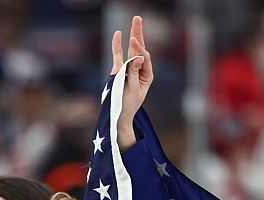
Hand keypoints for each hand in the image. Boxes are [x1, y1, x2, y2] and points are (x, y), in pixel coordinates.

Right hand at [110, 16, 153, 150]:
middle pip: (140, 48)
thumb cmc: (127, 106)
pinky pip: (118, 56)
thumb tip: (137, 57)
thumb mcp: (132, 90)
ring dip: (133, 36)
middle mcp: (139, 70)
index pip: (143, 58)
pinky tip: (118, 35)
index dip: (138, 49)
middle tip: (137, 18)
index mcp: (146, 75)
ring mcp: (129, 70)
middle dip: (139, 34)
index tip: (134, 41)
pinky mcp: (118, 72)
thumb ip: (134, 73)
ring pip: (131, 50)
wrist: (118, 117)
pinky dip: (117, 46)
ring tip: (135, 22)